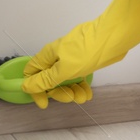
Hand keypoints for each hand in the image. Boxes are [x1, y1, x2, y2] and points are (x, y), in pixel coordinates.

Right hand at [21, 0, 139, 108]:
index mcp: (48, 55)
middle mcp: (57, 56)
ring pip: (65, 80)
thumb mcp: (64, 70)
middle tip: (70, 98)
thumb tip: (25, 86)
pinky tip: (88, 95)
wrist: (113, 37)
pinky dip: (82, 86)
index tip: (45, 103)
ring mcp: (71, 59)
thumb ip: (45, 80)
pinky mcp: (84, 61)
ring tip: (83, 97)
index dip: (36, 90)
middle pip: (50, 79)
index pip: (32, 74)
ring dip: (72, 91)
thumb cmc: (88, 51)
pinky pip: (78, 77)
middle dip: (59, 92)